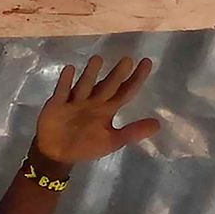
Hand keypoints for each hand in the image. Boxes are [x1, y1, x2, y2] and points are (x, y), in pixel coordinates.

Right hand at [28, 57, 161, 173]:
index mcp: (107, 110)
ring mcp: (75, 101)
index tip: (147, 62)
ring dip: (91, 73)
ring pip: (85, 85)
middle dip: (117, 74)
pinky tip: (70, 69)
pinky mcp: (57, 104)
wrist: (56, 154)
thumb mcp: (112, 141)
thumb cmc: (85, 146)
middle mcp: (94, 101)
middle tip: (128, 60)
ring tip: (98, 59)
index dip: (136, 78)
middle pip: (108, 86)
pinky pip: (62, 91)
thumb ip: (133, 132)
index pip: (125, 91)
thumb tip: (158, 125)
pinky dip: (66, 81)